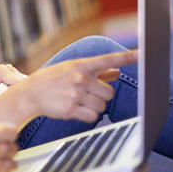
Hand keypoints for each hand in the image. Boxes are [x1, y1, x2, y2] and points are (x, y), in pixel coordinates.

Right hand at [13, 51, 136, 123]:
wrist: (30, 93)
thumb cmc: (53, 80)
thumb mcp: (72, 70)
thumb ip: (97, 72)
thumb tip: (118, 71)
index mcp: (81, 65)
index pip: (108, 60)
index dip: (126, 58)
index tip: (142, 55)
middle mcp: (79, 78)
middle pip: (109, 92)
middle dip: (101, 96)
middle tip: (87, 94)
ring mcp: (75, 93)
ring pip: (102, 105)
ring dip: (94, 106)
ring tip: (78, 101)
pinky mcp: (71, 108)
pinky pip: (93, 116)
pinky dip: (87, 116)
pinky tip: (75, 110)